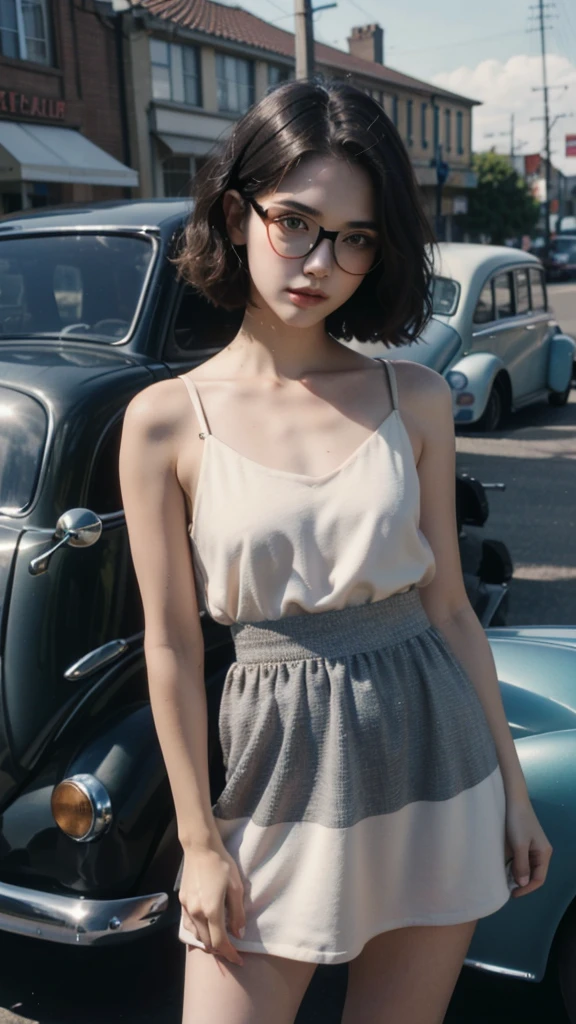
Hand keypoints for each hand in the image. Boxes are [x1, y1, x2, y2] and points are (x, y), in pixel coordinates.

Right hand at [179, 842, 245, 964]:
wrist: (200, 848)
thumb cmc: (222, 865)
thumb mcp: (236, 887)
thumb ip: (237, 913)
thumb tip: (238, 934)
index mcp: (211, 910)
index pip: (220, 943)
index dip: (230, 954)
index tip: (239, 960)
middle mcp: (196, 913)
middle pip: (207, 943)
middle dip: (220, 951)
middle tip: (231, 950)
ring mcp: (187, 908)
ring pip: (196, 936)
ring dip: (208, 942)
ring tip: (220, 939)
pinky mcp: (182, 902)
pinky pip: (189, 925)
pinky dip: (198, 932)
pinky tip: (205, 927)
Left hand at [505, 798, 552, 898]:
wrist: (512, 799)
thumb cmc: (517, 820)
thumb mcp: (519, 845)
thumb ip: (521, 865)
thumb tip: (523, 883)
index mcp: (544, 854)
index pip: (538, 879)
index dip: (526, 888)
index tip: (512, 894)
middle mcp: (540, 852)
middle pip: (532, 874)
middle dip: (520, 882)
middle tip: (505, 888)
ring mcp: (531, 847)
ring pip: (525, 867)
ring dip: (515, 874)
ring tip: (502, 879)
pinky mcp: (522, 842)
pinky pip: (519, 859)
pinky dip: (511, 865)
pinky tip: (501, 867)